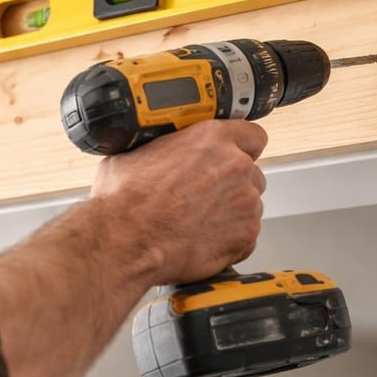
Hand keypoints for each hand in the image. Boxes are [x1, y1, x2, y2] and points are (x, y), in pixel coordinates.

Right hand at [90, 120, 267, 286]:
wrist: (124, 241)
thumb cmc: (124, 201)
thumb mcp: (135, 152)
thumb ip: (163, 148)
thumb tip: (153, 152)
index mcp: (211, 138)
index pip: (251, 135)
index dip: (242, 147)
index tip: (233, 156)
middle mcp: (235, 166)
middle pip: (251, 173)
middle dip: (233, 184)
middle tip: (204, 196)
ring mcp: (245, 203)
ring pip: (249, 205)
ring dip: (231, 212)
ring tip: (198, 222)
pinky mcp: (245, 236)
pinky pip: (246, 236)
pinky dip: (230, 240)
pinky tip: (202, 240)